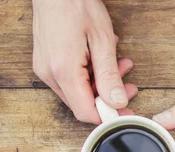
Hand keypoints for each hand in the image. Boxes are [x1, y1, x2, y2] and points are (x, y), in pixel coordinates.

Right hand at [32, 0, 137, 122]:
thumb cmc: (76, 4)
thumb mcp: (102, 39)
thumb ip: (109, 74)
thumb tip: (117, 102)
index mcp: (63, 71)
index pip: (85, 111)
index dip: (108, 116)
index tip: (126, 113)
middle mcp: (50, 74)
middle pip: (82, 104)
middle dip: (108, 98)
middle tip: (129, 86)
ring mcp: (45, 69)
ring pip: (77, 92)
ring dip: (101, 84)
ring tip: (120, 65)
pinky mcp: (46, 63)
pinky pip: (70, 80)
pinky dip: (89, 75)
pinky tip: (101, 59)